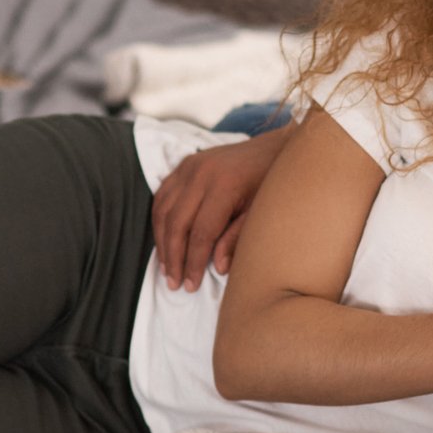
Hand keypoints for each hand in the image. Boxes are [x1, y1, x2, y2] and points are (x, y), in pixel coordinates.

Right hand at [152, 125, 290, 289]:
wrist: (273, 148)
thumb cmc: (271, 184)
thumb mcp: (261, 213)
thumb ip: (238, 238)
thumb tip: (218, 267)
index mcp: (224, 186)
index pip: (201, 233)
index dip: (193, 262)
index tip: (191, 285)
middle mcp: (202, 173)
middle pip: (177, 223)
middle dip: (173, 257)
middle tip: (174, 283)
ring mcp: (190, 166)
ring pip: (163, 211)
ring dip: (162, 242)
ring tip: (167, 268)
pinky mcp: (184, 164)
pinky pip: (162, 196)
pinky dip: (160, 220)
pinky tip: (164, 240)